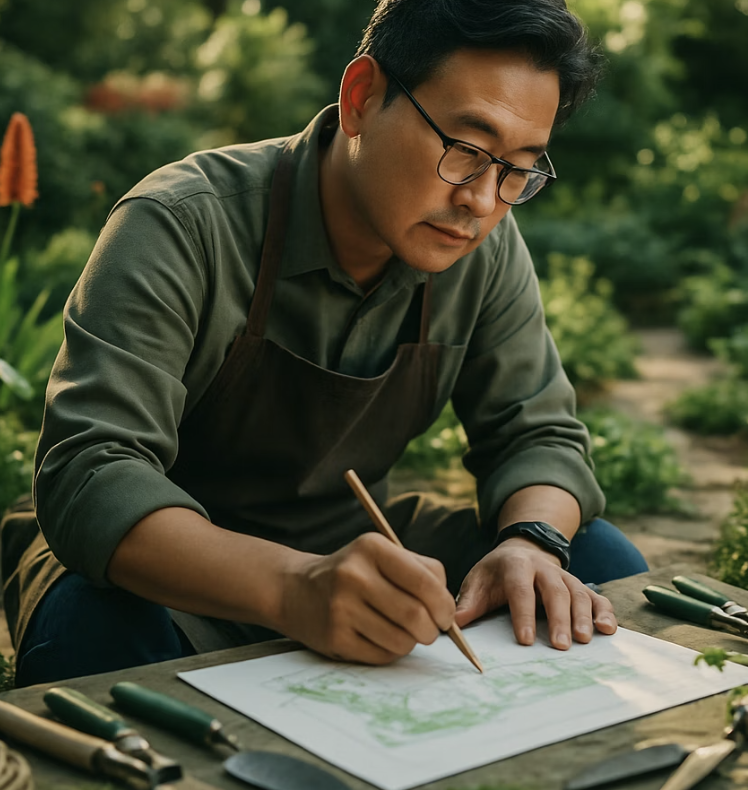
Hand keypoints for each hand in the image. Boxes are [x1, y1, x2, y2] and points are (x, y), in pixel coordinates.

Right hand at [279, 532, 455, 663]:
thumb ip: (420, 571)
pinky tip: (378, 637)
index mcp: (372, 548)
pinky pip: (382, 656)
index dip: (444, 604)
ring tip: (401, 631)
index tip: (446, 615)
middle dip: (432, 629)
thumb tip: (451, 609)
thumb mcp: (380, 555)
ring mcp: (341, 608)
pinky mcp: (334, 637)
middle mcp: (354, 575)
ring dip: (411, 642)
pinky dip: (390, 652)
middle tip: (430, 630)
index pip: (425, 580)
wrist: (296, 589)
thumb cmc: (352, 573)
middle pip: (416, 615)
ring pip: (402, 640)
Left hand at [454, 537, 616, 648]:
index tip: (524, 640)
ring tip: (584, 640)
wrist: (521, 550)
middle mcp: (544, 568)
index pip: (520, 590)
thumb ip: (468, 602)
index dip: (523, 614)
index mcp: (515, 565)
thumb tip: (453, 623)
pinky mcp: (579, 585)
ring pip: (578, 593)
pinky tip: (608, 630)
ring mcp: (564, 576)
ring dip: (583, 617)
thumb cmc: (496, 573)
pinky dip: (604, 612)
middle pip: (554, 591)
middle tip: (560, 646)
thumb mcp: (478, 581)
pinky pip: (596, 597)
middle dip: (558, 618)